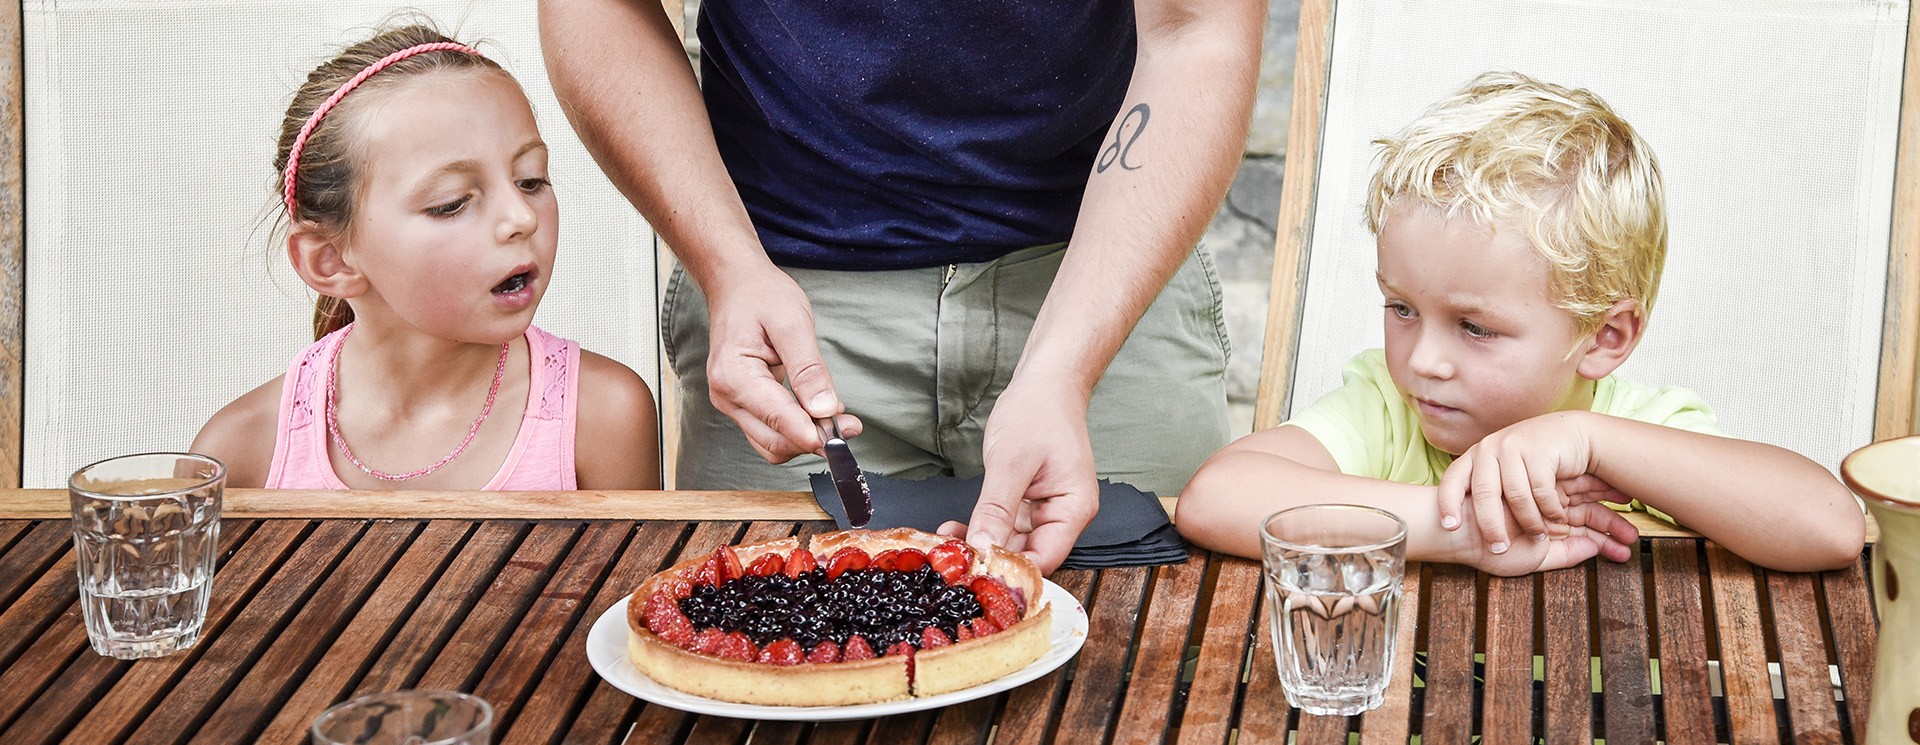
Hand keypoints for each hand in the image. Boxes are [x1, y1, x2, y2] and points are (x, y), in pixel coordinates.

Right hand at [703, 267, 859, 462]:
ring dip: (806, 439)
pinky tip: (819, 414)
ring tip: (839, 420)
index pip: (778, 419)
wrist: (736, 284)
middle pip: (774, 442)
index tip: (845, 436)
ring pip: (772, 444)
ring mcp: (731, 402)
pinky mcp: (741, 404)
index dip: (813, 434)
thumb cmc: (762, 296)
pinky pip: (770, 431)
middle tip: (851, 425)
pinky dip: (796, 430)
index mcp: (734, 375)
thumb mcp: (793, 323)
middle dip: (814, 439)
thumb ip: (808, 369)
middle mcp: (726, 396)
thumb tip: (825, 410)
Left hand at [937, 378, 1097, 573]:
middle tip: (951, 559)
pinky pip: (1008, 527)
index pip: (1046, 559)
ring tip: (948, 541)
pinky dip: (985, 529)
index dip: (1011, 570)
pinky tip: (959, 529)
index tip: (974, 571)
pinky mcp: (1031, 503)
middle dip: (991, 558)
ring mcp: (1047, 510)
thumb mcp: (1011, 463)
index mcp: (1074, 510)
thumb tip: (983, 548)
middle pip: (1030, 555)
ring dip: (984, 544)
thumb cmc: (1037, 412)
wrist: (1045, 383)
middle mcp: (1065, 515)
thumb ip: (997, 509)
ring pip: (1015, 543)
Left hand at [1436, 411, 1595, 552]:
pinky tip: (1557, 517)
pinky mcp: (1539, 450)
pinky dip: (1550, 509)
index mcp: (1476, 455)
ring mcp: (1514, 446)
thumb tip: (1463, 522)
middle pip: (1484, 494)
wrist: (1572, 434)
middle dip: (1490, 526)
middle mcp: (1489, 448)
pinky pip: (1541, 490)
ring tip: (1538, 537)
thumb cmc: (1534, 461)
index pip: (1452, 480)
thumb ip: (1488, 489)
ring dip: (1529, 522)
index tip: (1450, 527)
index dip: (1448, 503)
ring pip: (1516, 496)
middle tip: (1499, 549)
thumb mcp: (1505, 472)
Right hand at [1465, 500, 1639, 576]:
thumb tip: (1594, 548)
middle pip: (1590, 512)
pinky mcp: (1539, 484)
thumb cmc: (1487, 549)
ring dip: (1612, 518)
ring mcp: (1545, 495)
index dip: (1607, 535)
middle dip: (1615, 525)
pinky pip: (1574, 489)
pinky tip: (1621, 505)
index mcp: (1547, 525)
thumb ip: (1564, 555)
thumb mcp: (1532, 558)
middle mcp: (1549, 508)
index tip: (1628, 547)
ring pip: (1586, 502)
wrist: (1456, 530)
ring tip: (1634, 531)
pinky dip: (1597, 497)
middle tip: (1637, 536)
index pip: (1583, 527)